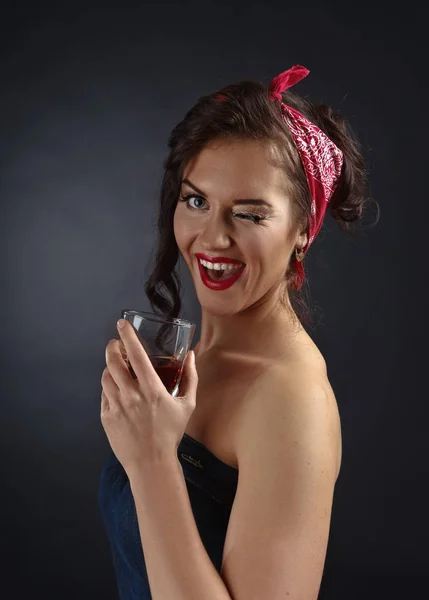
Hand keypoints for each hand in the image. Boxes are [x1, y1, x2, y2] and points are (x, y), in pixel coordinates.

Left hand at [100, 319, 197, 475]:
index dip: (128, 337)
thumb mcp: (187, 405)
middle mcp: (131, 396)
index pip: (137, 356)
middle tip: (115, 343)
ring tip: (116, 365)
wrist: (151, 463)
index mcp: (152, 390)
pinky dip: (109, 386)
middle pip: (114, 362)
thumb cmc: (171, 434)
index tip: (121, 325)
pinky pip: (104, 394)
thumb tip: (191, 354)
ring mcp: (116, 406)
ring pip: (106, 377)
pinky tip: (116, 387)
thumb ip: (191, 377)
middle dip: (112, 348)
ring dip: (109, 367)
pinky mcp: (106, 417)